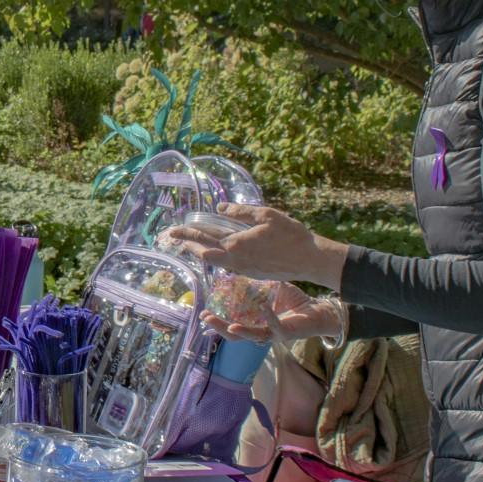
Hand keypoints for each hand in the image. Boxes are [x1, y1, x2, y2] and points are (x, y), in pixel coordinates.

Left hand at [163, 203, 348, 289]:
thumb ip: (241, 211)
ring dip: (201, 251)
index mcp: (237, 243)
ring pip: (215, 260)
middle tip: (174, 238)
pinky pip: (227, 265)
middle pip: (205, 252)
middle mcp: (236, 259)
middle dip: (188, 244)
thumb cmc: (291, 235)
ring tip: (191, 244)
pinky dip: (216, 257)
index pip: (205, 236)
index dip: (187, 233)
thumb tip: (220, 208)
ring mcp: (244, 268)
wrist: (310, 260)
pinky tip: (217, 252)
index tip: (172, 230)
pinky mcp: (252, 273)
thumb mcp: (266, 215)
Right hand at [199, 282, 341, 343]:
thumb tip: (237, 271)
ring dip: (240, 331)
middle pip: (236, 336)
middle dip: (220, 328)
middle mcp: (262, 332)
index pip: (232, 325)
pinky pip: (276, 328)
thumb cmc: (294, 301)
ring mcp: (274, 334)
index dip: (218, 321)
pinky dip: (269, 317)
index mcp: (255, 322)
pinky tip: (263, 306)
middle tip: (206, 318)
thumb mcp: (270, 289)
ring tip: (228, 325)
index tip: (203, 313)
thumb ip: (255, 284)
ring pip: (252, 337)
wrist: (319, 311)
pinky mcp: (287, 333)